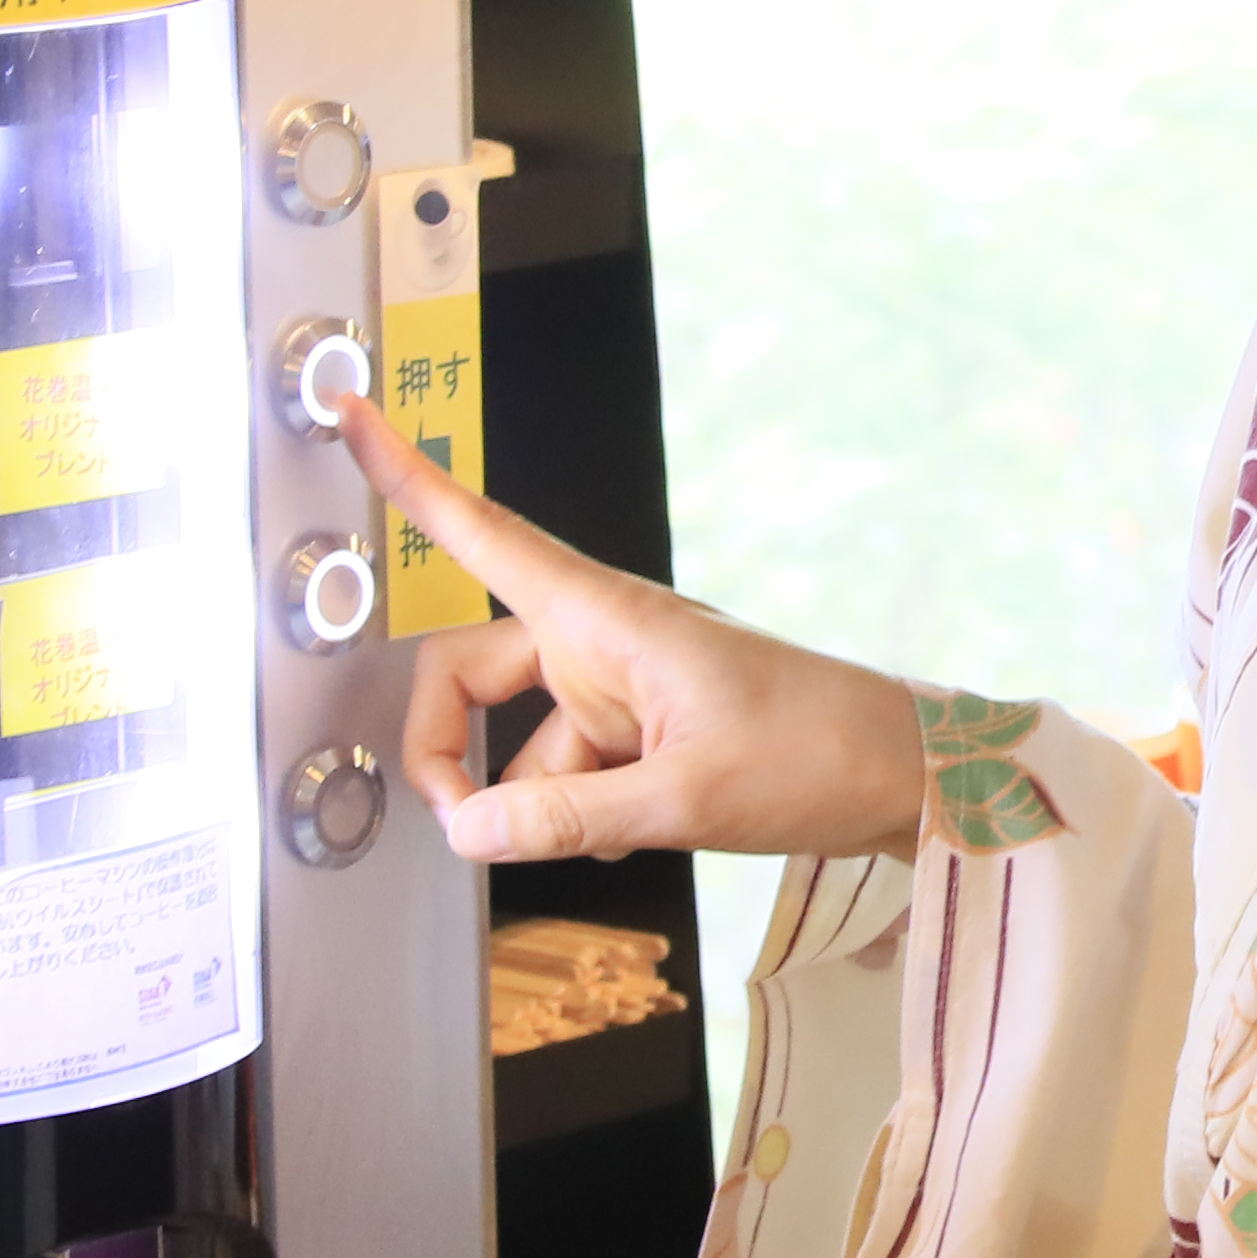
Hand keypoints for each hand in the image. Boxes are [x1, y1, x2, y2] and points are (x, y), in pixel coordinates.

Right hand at [331, 399, 929, 860]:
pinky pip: (566, 771)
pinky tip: (624, 838)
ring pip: (519, 740)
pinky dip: (571, 811)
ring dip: (528, 800)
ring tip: (595, 842)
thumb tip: (467, 832)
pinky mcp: (644, 730)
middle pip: (468, 672)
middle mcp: (602, 641)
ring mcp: (622, 687)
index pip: (483, 535)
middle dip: (447, 749)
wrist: (907, 775)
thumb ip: (566, 815)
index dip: (410, 479)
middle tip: (461, 826)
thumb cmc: (819, 752)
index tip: (348, 415)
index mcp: (606, 617)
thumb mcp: (684, 796)